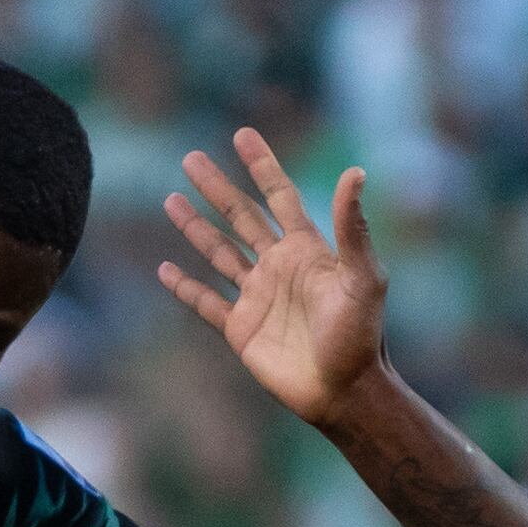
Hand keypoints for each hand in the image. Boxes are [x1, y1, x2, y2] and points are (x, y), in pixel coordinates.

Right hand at [155, 132, 393, 429]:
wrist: (343, 390)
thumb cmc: (360, 334)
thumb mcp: (362, 276)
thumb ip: (353, 227)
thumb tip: (356, 171)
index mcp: (306, 250)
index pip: (279, 197)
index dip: (261, 166)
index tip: (242, 135)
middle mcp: (278, 267)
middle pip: (240, 217)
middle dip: (216, 187)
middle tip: (191, 158)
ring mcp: (257, 297)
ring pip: (218, 252)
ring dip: (195, 227)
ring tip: (171, 199)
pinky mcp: (240, 328)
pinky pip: (206, 302)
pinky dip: (185, 286)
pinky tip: (165, 269)